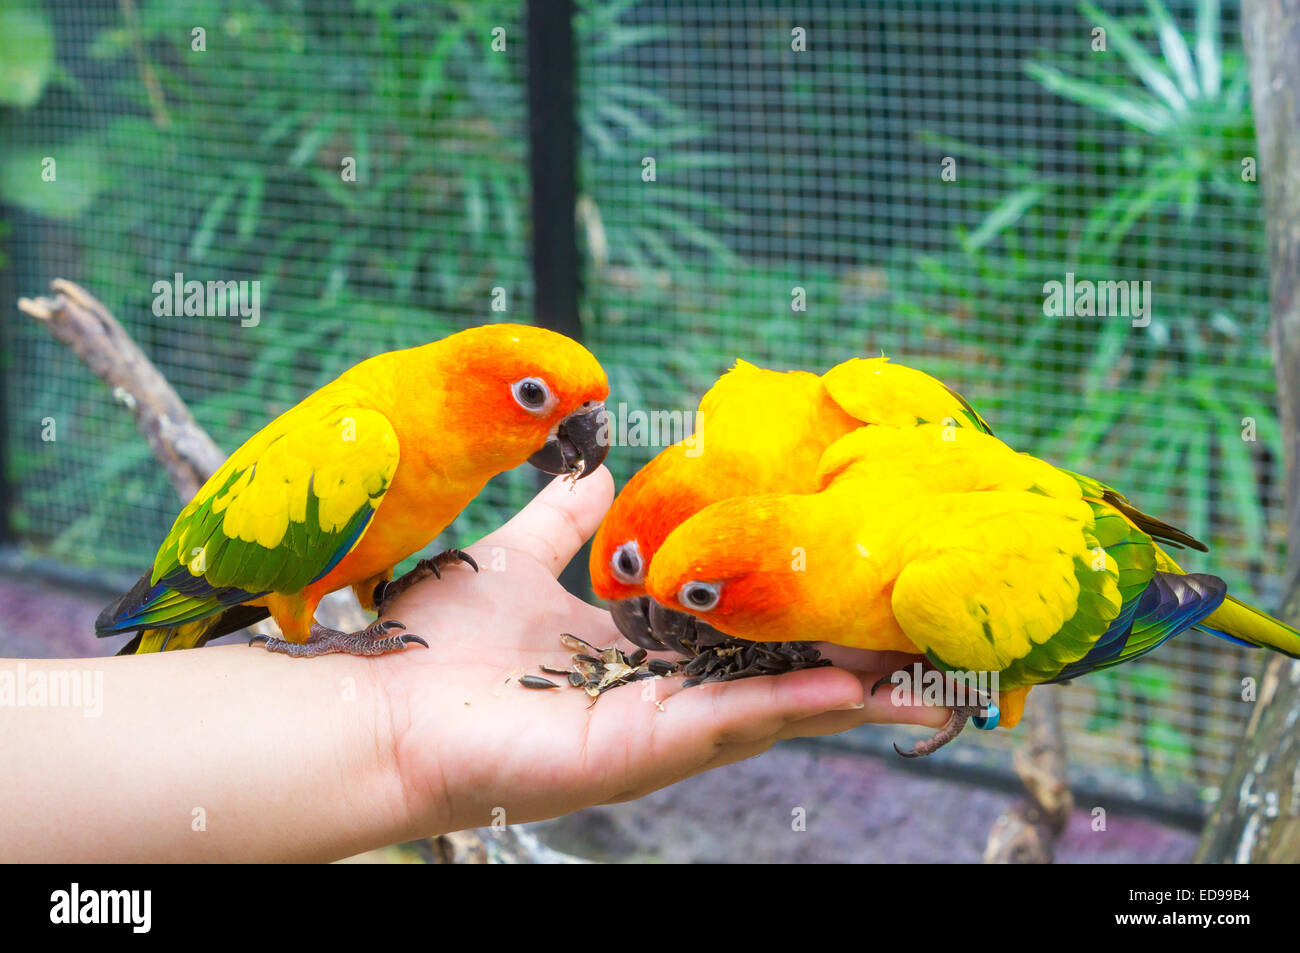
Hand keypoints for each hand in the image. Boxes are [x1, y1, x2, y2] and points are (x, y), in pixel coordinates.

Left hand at [371, 467, 947, 837]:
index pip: (748, 634)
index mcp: (646, 656)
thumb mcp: (518, 562)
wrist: (379, 704)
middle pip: (784, 676)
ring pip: (779, 708)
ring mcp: (659, 732)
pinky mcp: (638, 753)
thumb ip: (563, 521)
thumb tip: (595, 468)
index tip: (873, 579)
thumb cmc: (443, 642)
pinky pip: (731, 724)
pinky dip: (796, 706)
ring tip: (936, 670)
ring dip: (858, 691)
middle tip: (940, 636)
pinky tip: (859, 689)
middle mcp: (666, 700)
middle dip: (860, 658)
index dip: (810, 610)